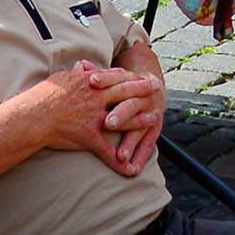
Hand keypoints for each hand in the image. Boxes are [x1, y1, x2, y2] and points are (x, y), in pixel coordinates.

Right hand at [31, 53, 147, 161]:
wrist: (33, 115)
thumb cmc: (43, 95)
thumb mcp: (62, 78)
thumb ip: (76, 73)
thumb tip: (83, 66)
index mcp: (89, 83)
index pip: (115, 77)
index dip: (130, 77)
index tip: (141, 75)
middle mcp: (96, 98)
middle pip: (124, 92)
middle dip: (142, 89)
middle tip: (156, 88)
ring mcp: (94, 118)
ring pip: (122, 118)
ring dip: (139, 119)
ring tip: (154, 118)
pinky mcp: (89, 136)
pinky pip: (106, 151)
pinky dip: (118, 161)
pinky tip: (128, 168)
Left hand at [97, 56, 165, 173]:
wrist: (154, 87)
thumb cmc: (126, 85)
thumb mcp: (116, 78)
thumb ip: (98, 73)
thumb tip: (80, 64)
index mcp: (131, 82)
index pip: (116, 79)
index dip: (104, 79)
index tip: (92, 81)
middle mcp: (142, 97)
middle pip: (130, 105)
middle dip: (120, 114)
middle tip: (108, 123)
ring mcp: (150, 113)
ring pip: (140, 128)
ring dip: (130, 142)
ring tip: (120, 156)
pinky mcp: (154, 127)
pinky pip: (148, 143)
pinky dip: (140, 156)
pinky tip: (134, 169)